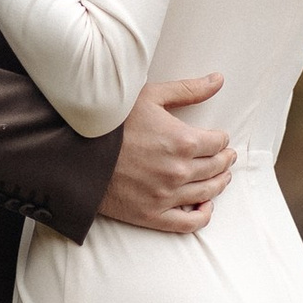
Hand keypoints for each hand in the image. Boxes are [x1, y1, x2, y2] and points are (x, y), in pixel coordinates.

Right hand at [98, 74, 235, 232]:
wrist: (76, 154)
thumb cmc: (111, 123)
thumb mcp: (150, 96)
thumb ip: (188, 89)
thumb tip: (219, 80)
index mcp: (183, 140)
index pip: (218, 142)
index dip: (221, 139)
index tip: (219, 138)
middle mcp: (179, 170)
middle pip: (216, 167)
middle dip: (224, 160)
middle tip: (226, 157)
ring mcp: (167, 195)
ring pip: (208, 193)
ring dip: (219, 184)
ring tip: (220, 177)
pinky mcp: (152, 215)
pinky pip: (189, 223)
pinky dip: (203, 215)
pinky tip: (204, 206)